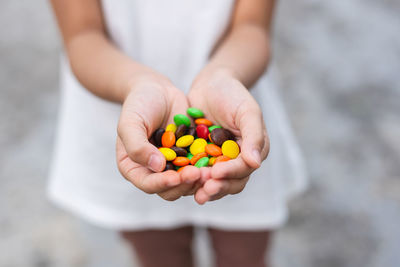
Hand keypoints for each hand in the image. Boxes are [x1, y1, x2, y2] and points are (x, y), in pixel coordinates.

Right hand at [117, 75, 200, 200]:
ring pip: (187, 182)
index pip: (148, 184)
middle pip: (170, 189)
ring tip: (211, 171)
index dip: (162, 184)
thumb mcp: (131, 122)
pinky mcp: (190, 158)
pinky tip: (219, 162)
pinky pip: (200, 167)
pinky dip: (209, 167)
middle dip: (184, 184)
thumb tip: (157, 166)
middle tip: (199, 174)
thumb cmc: (138, 104)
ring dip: (199, 180)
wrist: (158, 90)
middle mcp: (154, 172)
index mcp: (134, 168)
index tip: (176, 178)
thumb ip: (137, 146)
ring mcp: (174, 166)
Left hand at [188, 69, 269, 203]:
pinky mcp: (201, 159)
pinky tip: (179, 181)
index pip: (243, 169)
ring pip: (214, 182)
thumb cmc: (233, 94)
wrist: (211, 84)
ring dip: (204, 188)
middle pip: (230, 182)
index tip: (216, 174)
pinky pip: (196, 172)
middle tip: (203, 191)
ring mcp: (218, 161)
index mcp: (252, 151)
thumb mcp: (247, 111)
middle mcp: (237, 160)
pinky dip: (190, 178)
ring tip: (193, 193)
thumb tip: (255, 163)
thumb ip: (254, 136)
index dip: (231, 173)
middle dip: (218, 187)